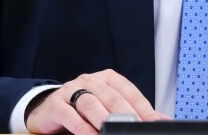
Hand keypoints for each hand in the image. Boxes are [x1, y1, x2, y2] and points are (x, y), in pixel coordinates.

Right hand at [26, 69, 170, 134]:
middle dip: (126, 115)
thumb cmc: (82, 111)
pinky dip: (82, 127)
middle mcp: (90, 81)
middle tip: (134, 128)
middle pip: (112, 96)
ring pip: (91, 103)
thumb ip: (132, 113)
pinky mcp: (55, 103)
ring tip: (112, 132)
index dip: (143, 108)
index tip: (153, 122)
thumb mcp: (107, 109)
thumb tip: (161, 120)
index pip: (129, 91)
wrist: (47, 111)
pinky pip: (69, 114)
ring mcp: (71, 90)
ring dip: (104, 119)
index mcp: (107, 79)